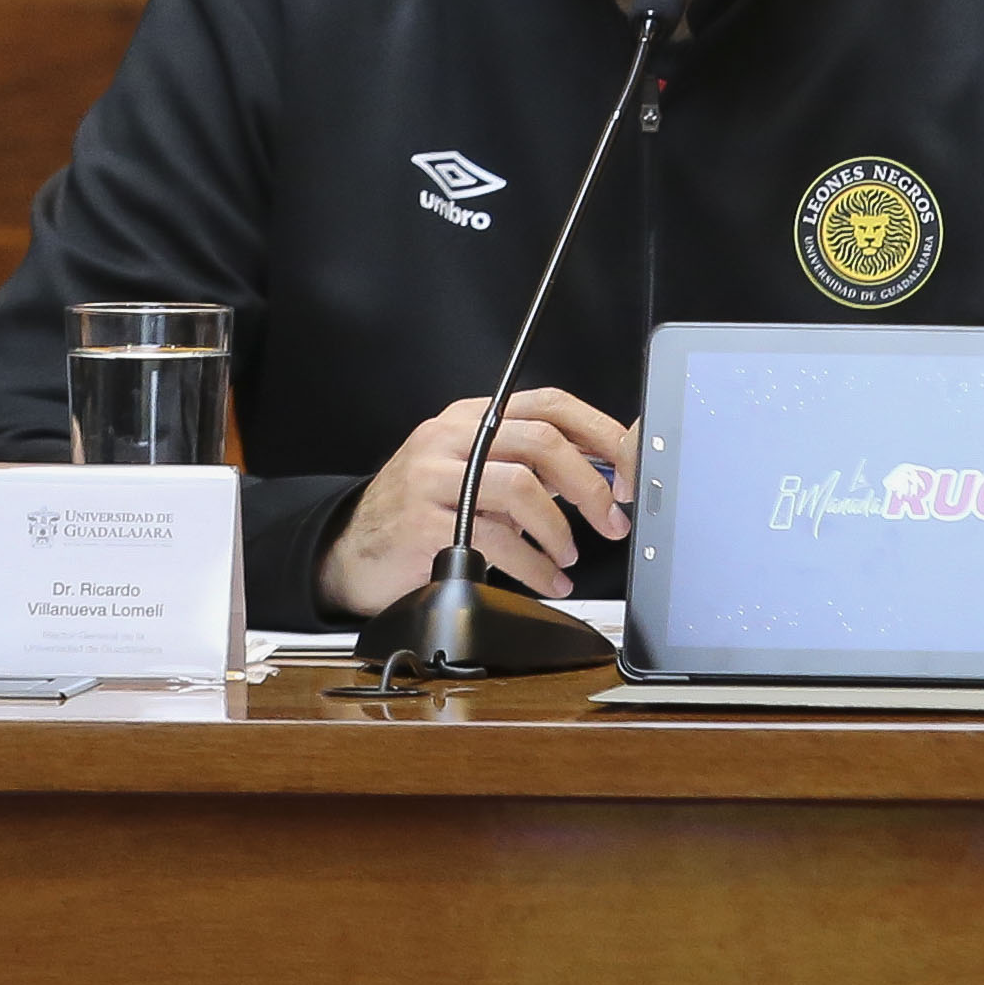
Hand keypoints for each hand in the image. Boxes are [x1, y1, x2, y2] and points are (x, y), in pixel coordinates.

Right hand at [317, 388, 636, 619]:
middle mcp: (450, 437)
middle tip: (611, 519)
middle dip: (589, 484)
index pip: (548, 404)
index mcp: (470, 417)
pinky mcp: (424, 522)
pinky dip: (534, 566)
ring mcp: (433, 477)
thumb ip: (529, 469)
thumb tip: (604, 476)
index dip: (599, 432)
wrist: (354, 551)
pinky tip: (548, 580)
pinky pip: (495, 539)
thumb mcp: (475, 476)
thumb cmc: (425, 513)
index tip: (629, 468)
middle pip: (540, 440)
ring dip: (559, 529)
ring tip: (568, 554)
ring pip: (520, 487)